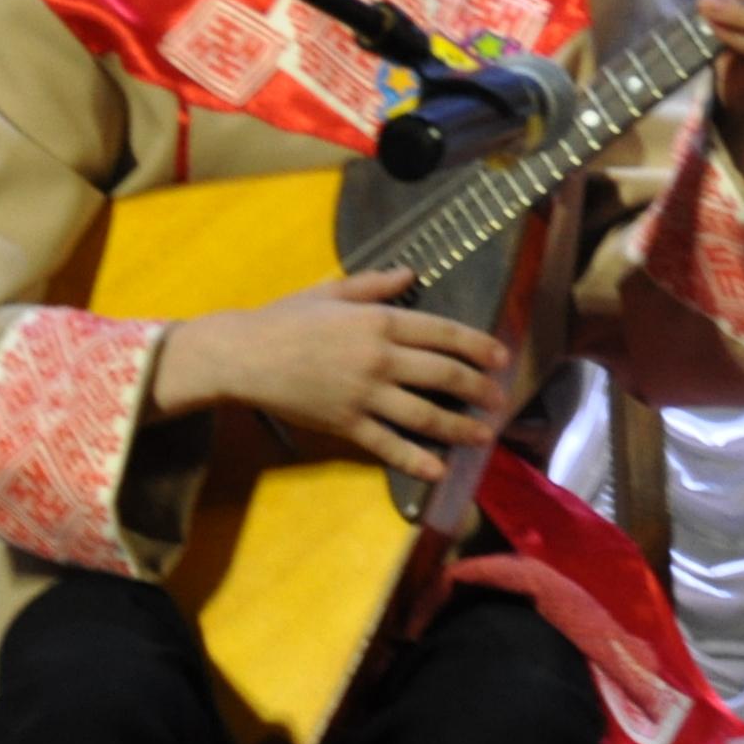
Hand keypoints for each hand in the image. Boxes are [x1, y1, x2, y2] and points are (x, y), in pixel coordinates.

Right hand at [146, 267, 511, 484]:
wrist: (242, 355)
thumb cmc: (285, 318)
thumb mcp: (331, 290)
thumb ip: (375, 284)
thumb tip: (411, 274)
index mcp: (379, 322)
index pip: (443, 334)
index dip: (477, 346)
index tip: (501, 358)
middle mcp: (379, 359)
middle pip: (443, 375)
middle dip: (478, 389)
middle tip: (501, 399)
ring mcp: (364, 394)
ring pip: (423, 414)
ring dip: (459, 427)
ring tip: (484, 435)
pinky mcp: (345, 424)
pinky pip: (386, 444)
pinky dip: (414, 459)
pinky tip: (438, 469)